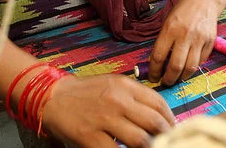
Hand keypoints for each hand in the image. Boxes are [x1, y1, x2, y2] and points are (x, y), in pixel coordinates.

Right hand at [41, 74, 173, 146]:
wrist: (53, 97)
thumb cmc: (86, 92)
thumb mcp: (113, 84)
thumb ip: (135, 96)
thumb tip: (158, 115)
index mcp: (125, 86)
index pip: (158, 103)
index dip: (170, 119)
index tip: (172, 128)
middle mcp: (118, 101)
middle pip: (154, 122)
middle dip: (165, 135)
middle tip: (167, 141)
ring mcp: (105, 120)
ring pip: (141, 140)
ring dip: (151, 147)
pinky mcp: (91, 138)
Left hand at [148, 0, 221, 84]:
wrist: (206, 0)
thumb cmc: (184, 9)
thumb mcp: (168, 20)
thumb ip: (163, 40)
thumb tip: (155, 61)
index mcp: (170, 29)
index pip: (159, 56)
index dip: (154, 71)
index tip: (153, 77)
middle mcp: (184, 35)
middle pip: (175, 66)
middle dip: (168, 79)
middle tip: (165, 82)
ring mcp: (199, 40)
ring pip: (190, 67)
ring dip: (182, 77)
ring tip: (177, 78)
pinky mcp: (210, 43)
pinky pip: (201, 61)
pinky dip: (194, 67)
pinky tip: (188, 67)